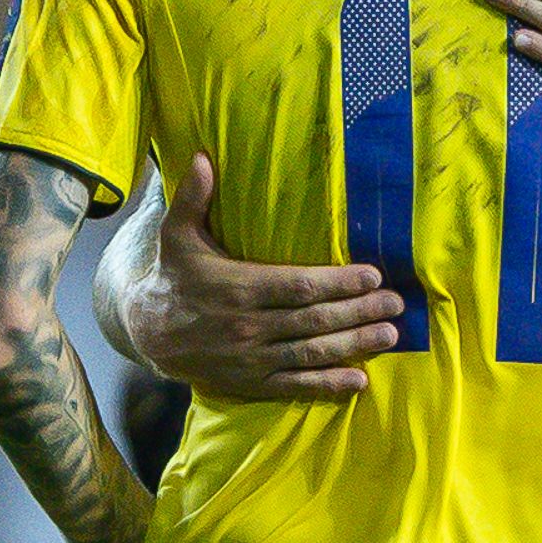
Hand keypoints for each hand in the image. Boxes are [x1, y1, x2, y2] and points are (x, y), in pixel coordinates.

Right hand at [122, 155, 399, 401]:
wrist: (146, 332)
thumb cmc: (172, 275)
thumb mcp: (176, 234)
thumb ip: (193, 198)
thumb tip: (201, 157)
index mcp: (239, 286)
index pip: (299, 285)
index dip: (339, 283)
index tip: (373, 275)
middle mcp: (249, 325)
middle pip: (314, 320)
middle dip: (359, 312)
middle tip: (395, 305)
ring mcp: (251, 358)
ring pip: (311, 353)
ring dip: (354, 345)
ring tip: (389, 334)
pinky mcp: (250, 382)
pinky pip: (294, 385)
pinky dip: (328, 385)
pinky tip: (359, 379)